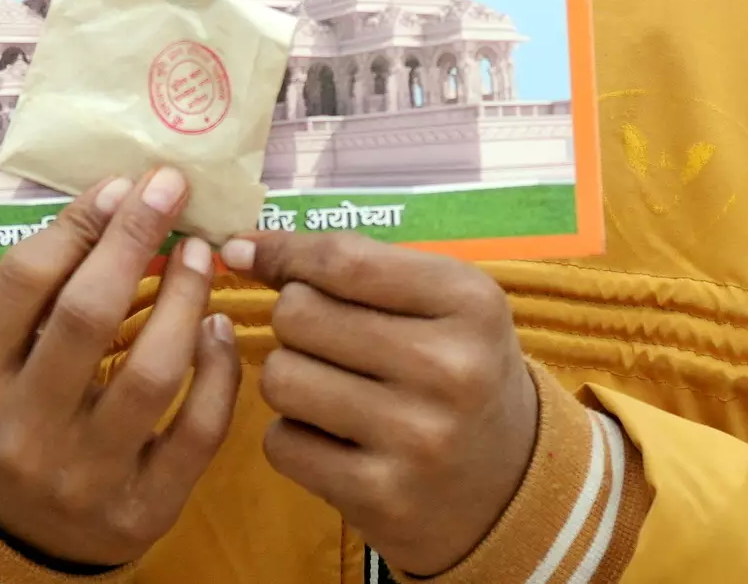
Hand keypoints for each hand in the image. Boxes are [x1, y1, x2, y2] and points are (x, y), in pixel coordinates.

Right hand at [0, 167, 241, 568]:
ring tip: (200, 254)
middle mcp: (24, 430)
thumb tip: (113, 201)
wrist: (8, 538)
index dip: (79, 222)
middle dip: (135, 237)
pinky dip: (218, 372)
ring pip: (153, 371)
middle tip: (170, 190)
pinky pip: (198, 431)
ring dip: (186, 296)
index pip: (25, 280)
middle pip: (87, 314)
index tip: (120, 186)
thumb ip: (33, 293)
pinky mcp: (143, 510)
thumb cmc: (4, 419)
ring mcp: (86, 476)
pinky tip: (218, 328)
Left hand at [233, 231, 537, 577]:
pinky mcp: (383, 497)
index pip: (342, 259)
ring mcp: (418, 438)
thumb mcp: (437, 301)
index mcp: (469, 302)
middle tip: (330, 345)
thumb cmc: (455, 369)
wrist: (509, 486)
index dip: (281, 253)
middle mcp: (450, 368)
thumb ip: (348, 266)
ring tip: (334, 391)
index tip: (245, 253)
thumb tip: (238, 250)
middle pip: (297, 314)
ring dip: (290, 379)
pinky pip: (281, 443)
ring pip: (280, 377)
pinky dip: (294, 437)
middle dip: (295, 322)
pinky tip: (336, 442)